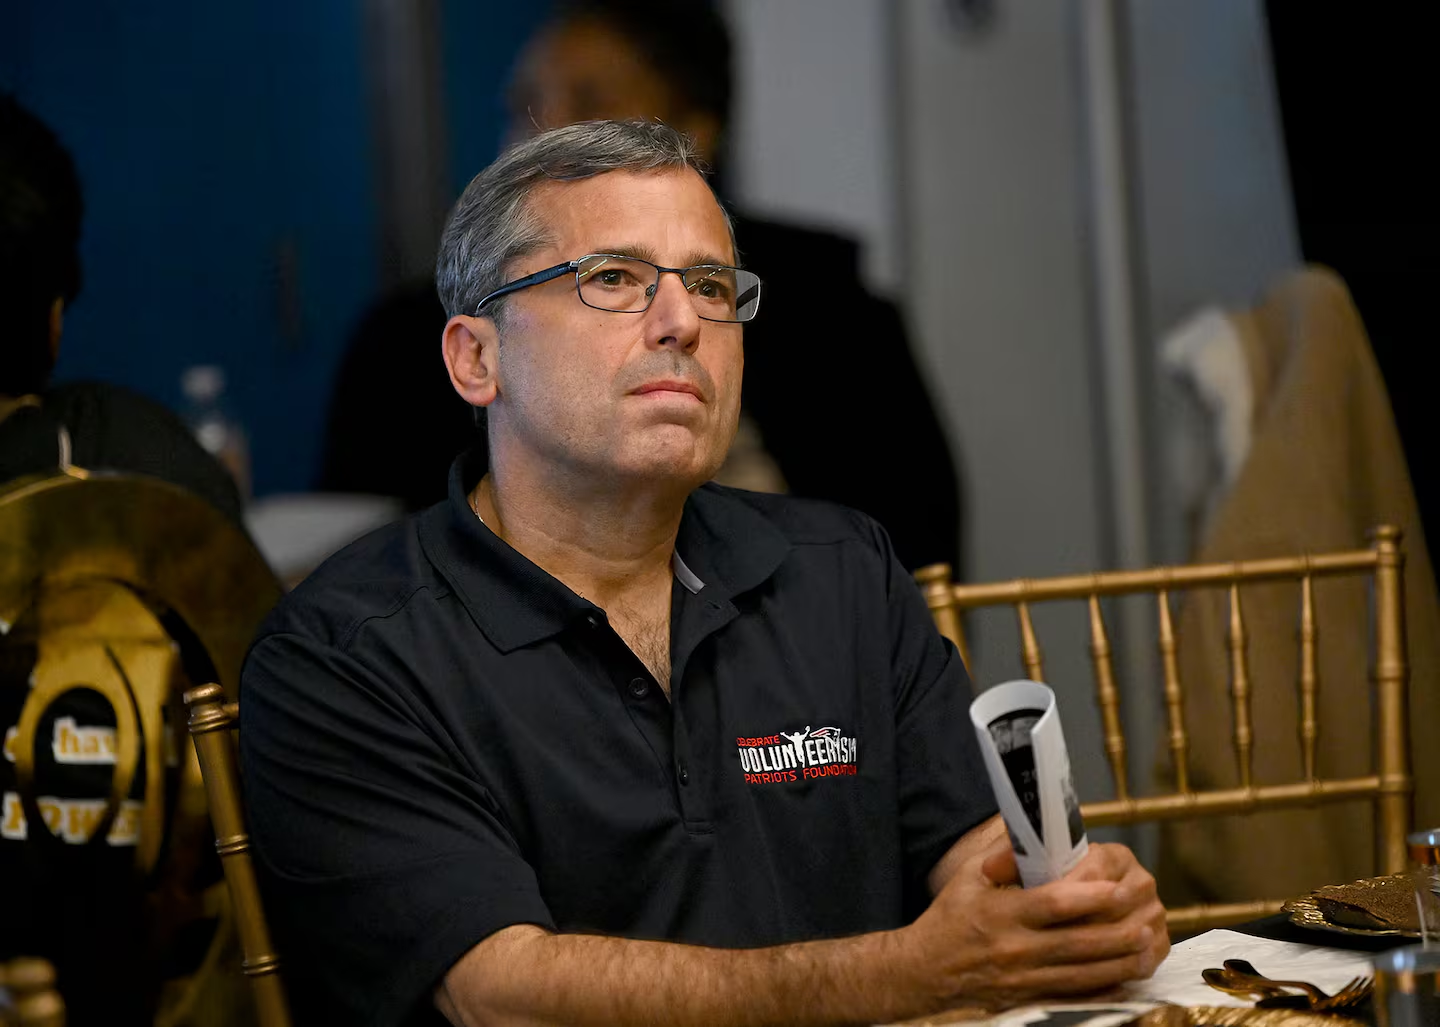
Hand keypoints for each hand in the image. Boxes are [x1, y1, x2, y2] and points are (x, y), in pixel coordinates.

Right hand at [902, 835, 1168, 1011]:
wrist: (923, 971)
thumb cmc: (948, 918)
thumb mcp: (967, 878)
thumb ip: (1002, 856)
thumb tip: (1033, 832)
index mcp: (1001, 914)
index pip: (1054, 904)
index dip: (1091, 897)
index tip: (1118, 887)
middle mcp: (1016, 949)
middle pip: (1079, 943)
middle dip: (1118, 931)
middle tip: (1148, 917)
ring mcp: (1025, 980)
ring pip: (1084, 974)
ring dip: (1120, 960)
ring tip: (1147, 944)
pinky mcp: (1029, 999)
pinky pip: (1075, 996)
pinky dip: (1104, 988)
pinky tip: (1125, 976)